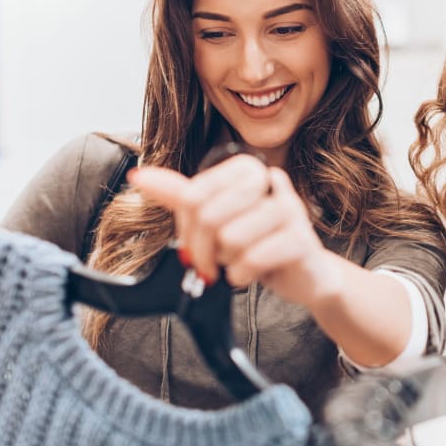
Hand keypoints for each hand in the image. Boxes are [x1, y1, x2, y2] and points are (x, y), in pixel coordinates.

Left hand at [128, 155, 338, 307]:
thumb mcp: (218, 219)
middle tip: (210, 265)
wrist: (306, 275)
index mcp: (247, 170)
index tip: (192, 246)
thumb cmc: (260, 244)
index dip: (185, 228)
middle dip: (203, 250)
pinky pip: (252, 258)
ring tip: (239, 264)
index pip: (193, 195)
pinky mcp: (301, 239)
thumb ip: (182, 197)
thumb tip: (139, 175)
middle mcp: (271, 182)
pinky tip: (250, 274)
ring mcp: (289, 209)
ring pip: (230, 238)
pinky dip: (242, 275)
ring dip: (227, 263)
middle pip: (209, 216)